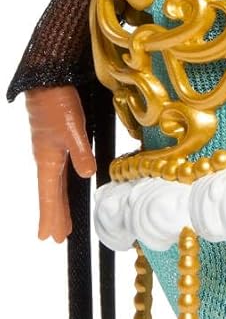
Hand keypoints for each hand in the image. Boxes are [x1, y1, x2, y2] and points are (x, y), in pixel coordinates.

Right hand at [26, 86, 95, 242]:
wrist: (48, 81)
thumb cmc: (57, 104)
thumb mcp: (73, 129)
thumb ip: (80, 152)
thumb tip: (87, 175)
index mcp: (47, 160)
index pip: (49, 196)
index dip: (52, 216)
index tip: (52, 237)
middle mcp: (46, 158)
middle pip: (50, 193)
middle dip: (54, 215)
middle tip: (57, 237)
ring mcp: (50, 150)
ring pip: (53, 183)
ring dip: (57, 202)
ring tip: (61, 220)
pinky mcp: (55, 140)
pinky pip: (57, 171)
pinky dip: (59, 185)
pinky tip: (63, 185)